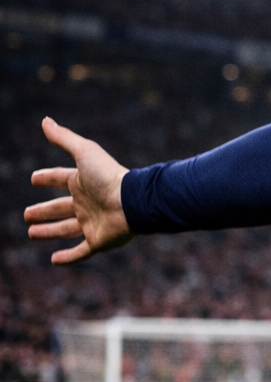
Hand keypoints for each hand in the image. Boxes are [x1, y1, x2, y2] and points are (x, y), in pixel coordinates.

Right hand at [24, 118, 133, 264]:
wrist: (133, 202)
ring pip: (66, 229)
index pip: (61, 179)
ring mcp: (93, 223)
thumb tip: (45, 121)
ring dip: (49, 232)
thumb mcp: (84, 153)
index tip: (34, 179)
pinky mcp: (99, 241)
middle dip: (44, 210)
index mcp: (83, 183)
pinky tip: (53, 260)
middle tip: (26, 214)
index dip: (47, 178)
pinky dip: (68, 257)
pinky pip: (81, 252)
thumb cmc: (109, 176)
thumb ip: (64, 138)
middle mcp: (87, 203)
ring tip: (31, 232)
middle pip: (61, 207)